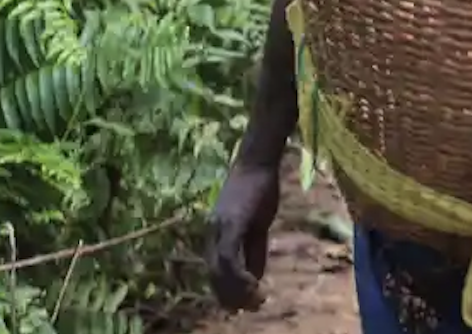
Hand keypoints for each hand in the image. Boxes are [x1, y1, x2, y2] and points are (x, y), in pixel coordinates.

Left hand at [207, 157, 282, 311]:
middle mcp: (212, 234)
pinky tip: (253, 285)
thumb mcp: (257, 226)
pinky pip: (230, 257)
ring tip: (254, 301)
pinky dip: (240, 275)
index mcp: (216, 235)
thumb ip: (254, 251)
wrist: (258, 162)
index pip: (215, 271)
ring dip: (236, 289)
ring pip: (220, 269)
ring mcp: (219, 228)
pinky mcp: (231, 223)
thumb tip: (255, 278)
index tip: (241, 305)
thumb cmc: (259, 189)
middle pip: (215, 274)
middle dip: (231, 296)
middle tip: (249, 308)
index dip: (226, 291)